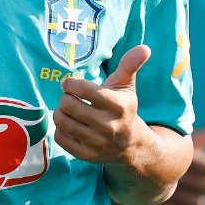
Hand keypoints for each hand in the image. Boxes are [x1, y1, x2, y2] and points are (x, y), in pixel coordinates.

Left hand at [54, 45, 150, 163]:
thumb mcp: (127, 86)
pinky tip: (69, 125)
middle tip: (68, 98)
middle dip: (64, 98)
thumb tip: (144, 48)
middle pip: (68, 105)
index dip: (70, 83)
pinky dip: (60, 130)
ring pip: (62, 122)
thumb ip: (130, 65)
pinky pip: (60, 138)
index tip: (69, 83)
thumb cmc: (124, 108)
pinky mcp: (87, 155)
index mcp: (118, 105)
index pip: (84, 90)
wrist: (131, 144)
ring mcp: (98, 143)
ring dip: (60, 112)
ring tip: (67, 110)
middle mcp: (109, 126)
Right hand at [144, 108, 204, 204]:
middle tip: (191, 179)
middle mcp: (171, 172)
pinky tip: (172, 201)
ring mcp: (161, 192)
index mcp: (180, 152)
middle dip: (204, 184)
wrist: (123, 170)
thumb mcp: (186, 139)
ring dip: (194, 199)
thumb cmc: (163, 152)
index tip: (194, 163)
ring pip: (199, 204)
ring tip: (183, 190)